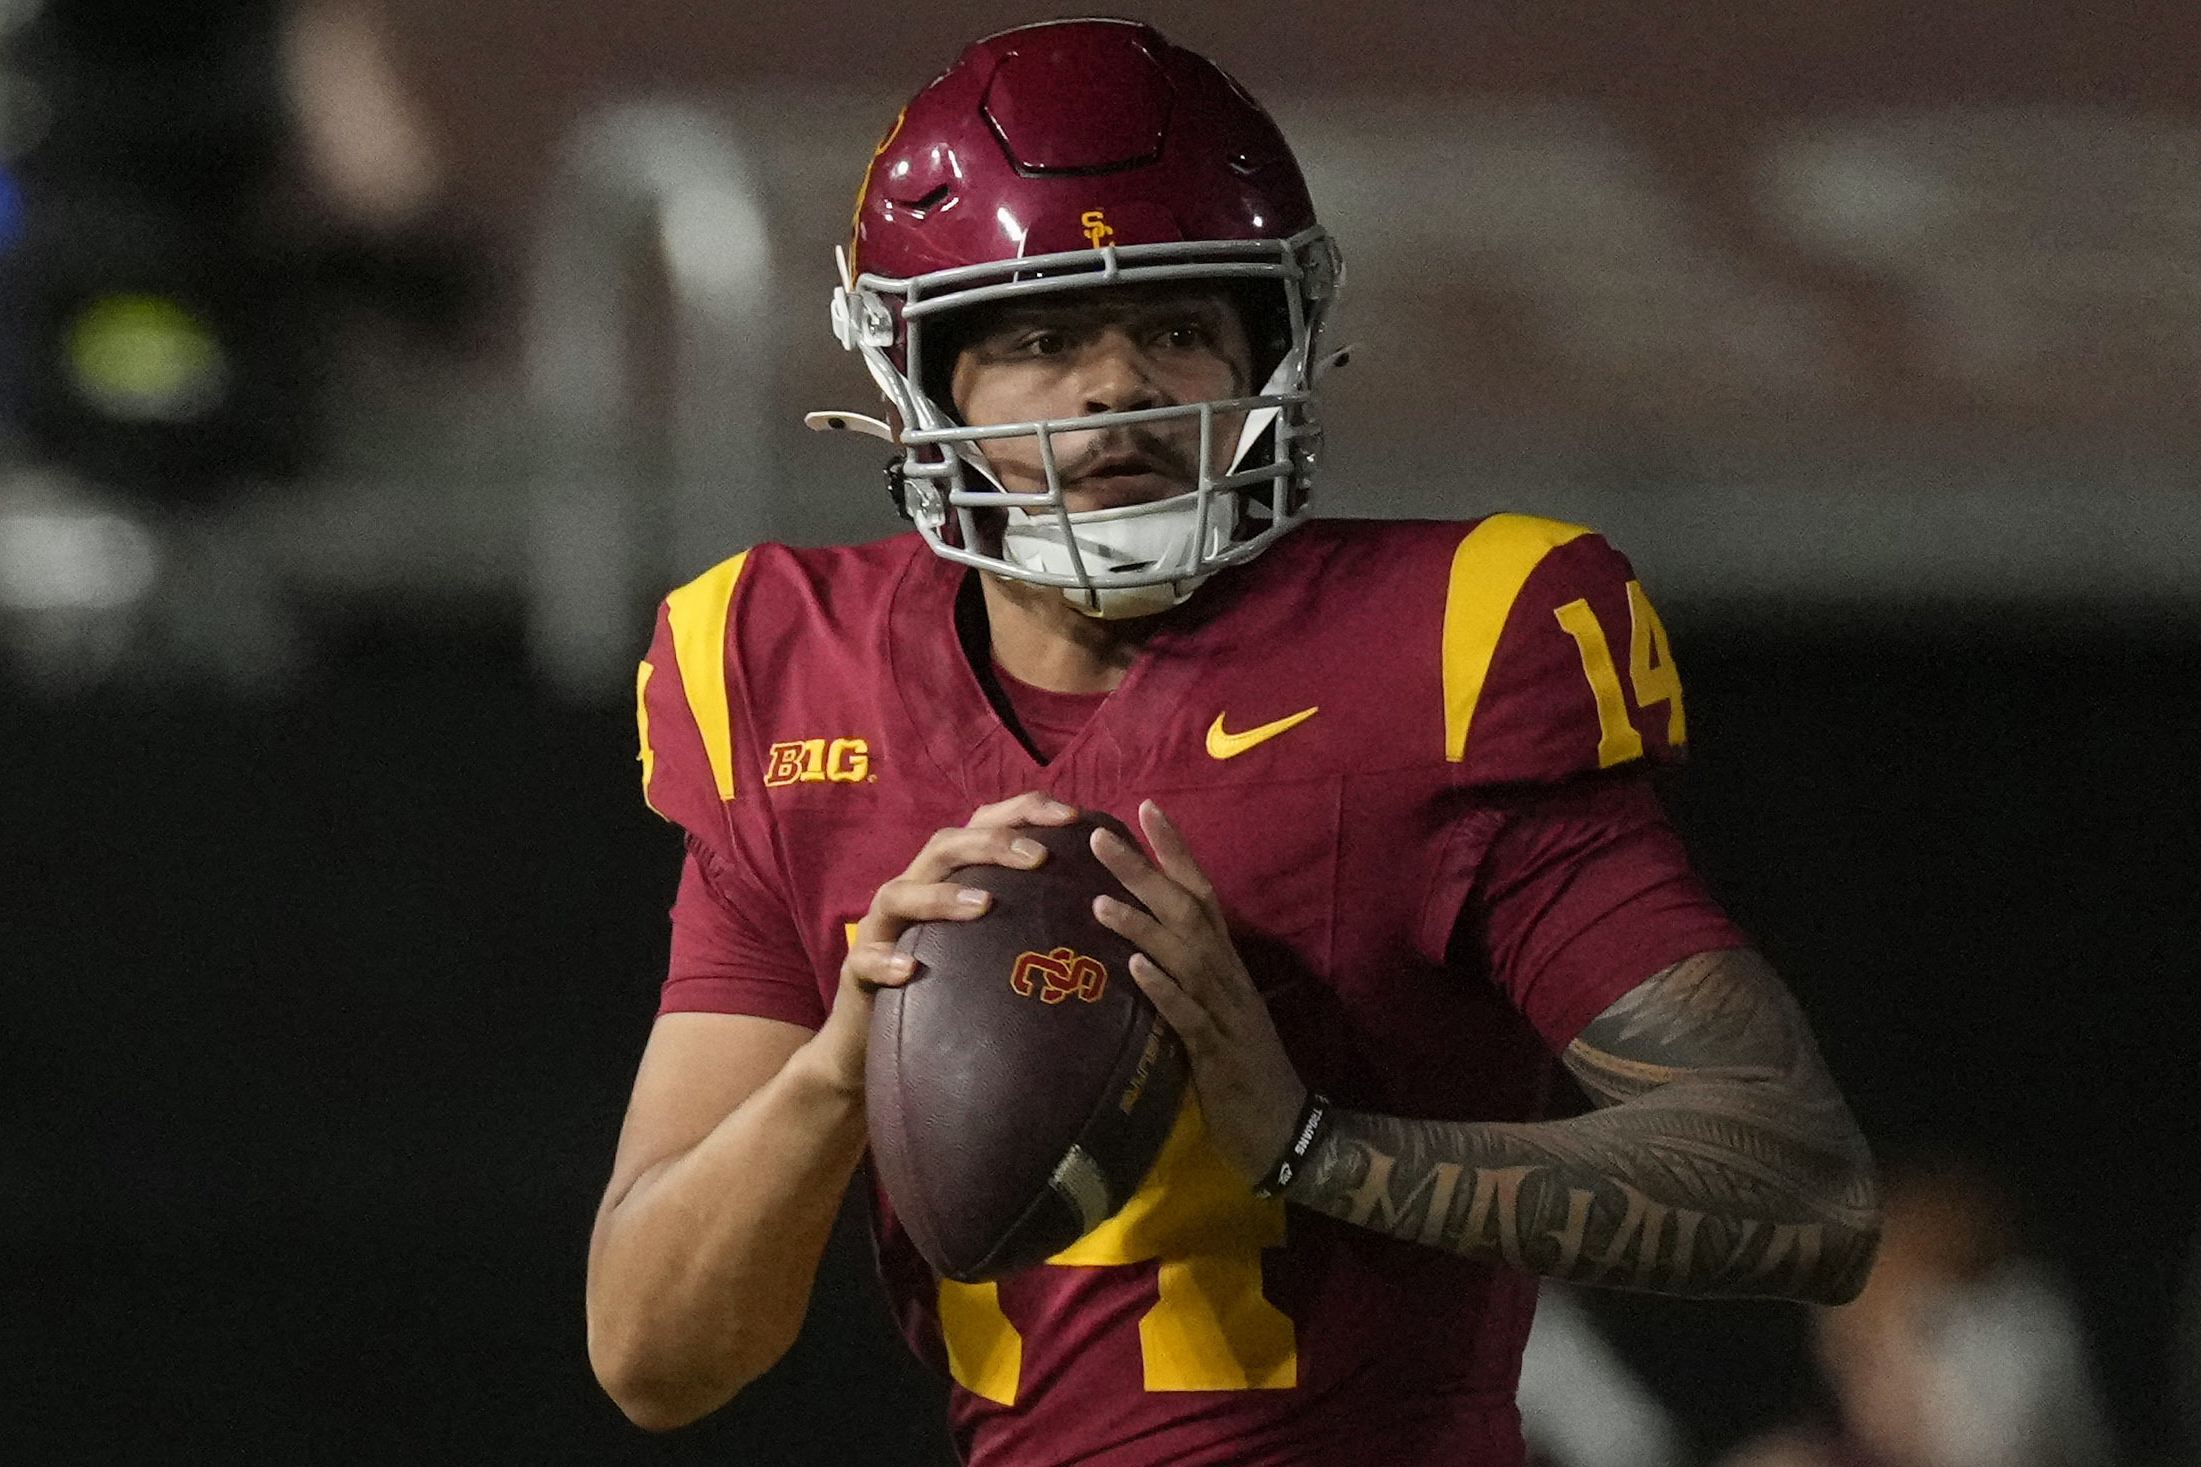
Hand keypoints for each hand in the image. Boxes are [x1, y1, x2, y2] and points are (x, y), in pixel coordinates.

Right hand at [810, 791, 1081, 1093]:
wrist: (876, 1039)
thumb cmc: (952, 985)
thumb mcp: (995, 943)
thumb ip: (1036, 916)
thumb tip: (1111, 904)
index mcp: (951, 875)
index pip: (986, 823)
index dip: (1026, 811)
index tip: (1073, 816)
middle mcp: (915, 889)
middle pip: (946, 845)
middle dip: (992, 842)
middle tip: (1039, 856)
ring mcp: (882, 928)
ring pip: (900, 893)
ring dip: (942, 895)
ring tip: (984, 905)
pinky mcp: (858, 969)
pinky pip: (866, 959)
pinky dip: (887, 959)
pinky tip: (911, 969)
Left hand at [1089, 800, 1306, 1185]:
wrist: (1285, 1132)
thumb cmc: (1241, 1072)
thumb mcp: (1213, 1013)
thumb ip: (1184, 976)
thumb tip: (1141, 943)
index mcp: (1226, 964)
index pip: (1202, 892)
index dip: (1175, 851)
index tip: (1145, 808)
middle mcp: (1228, 977)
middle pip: (1188, 911)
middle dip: (1145, 872)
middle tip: (1099, 837)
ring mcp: (1226, 1014)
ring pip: (1186, 957)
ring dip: (1143, 926)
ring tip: (1100, 900)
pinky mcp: (1218, 1055)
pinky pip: (1188, 1017)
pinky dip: (1162, 990)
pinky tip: (1135, 968)